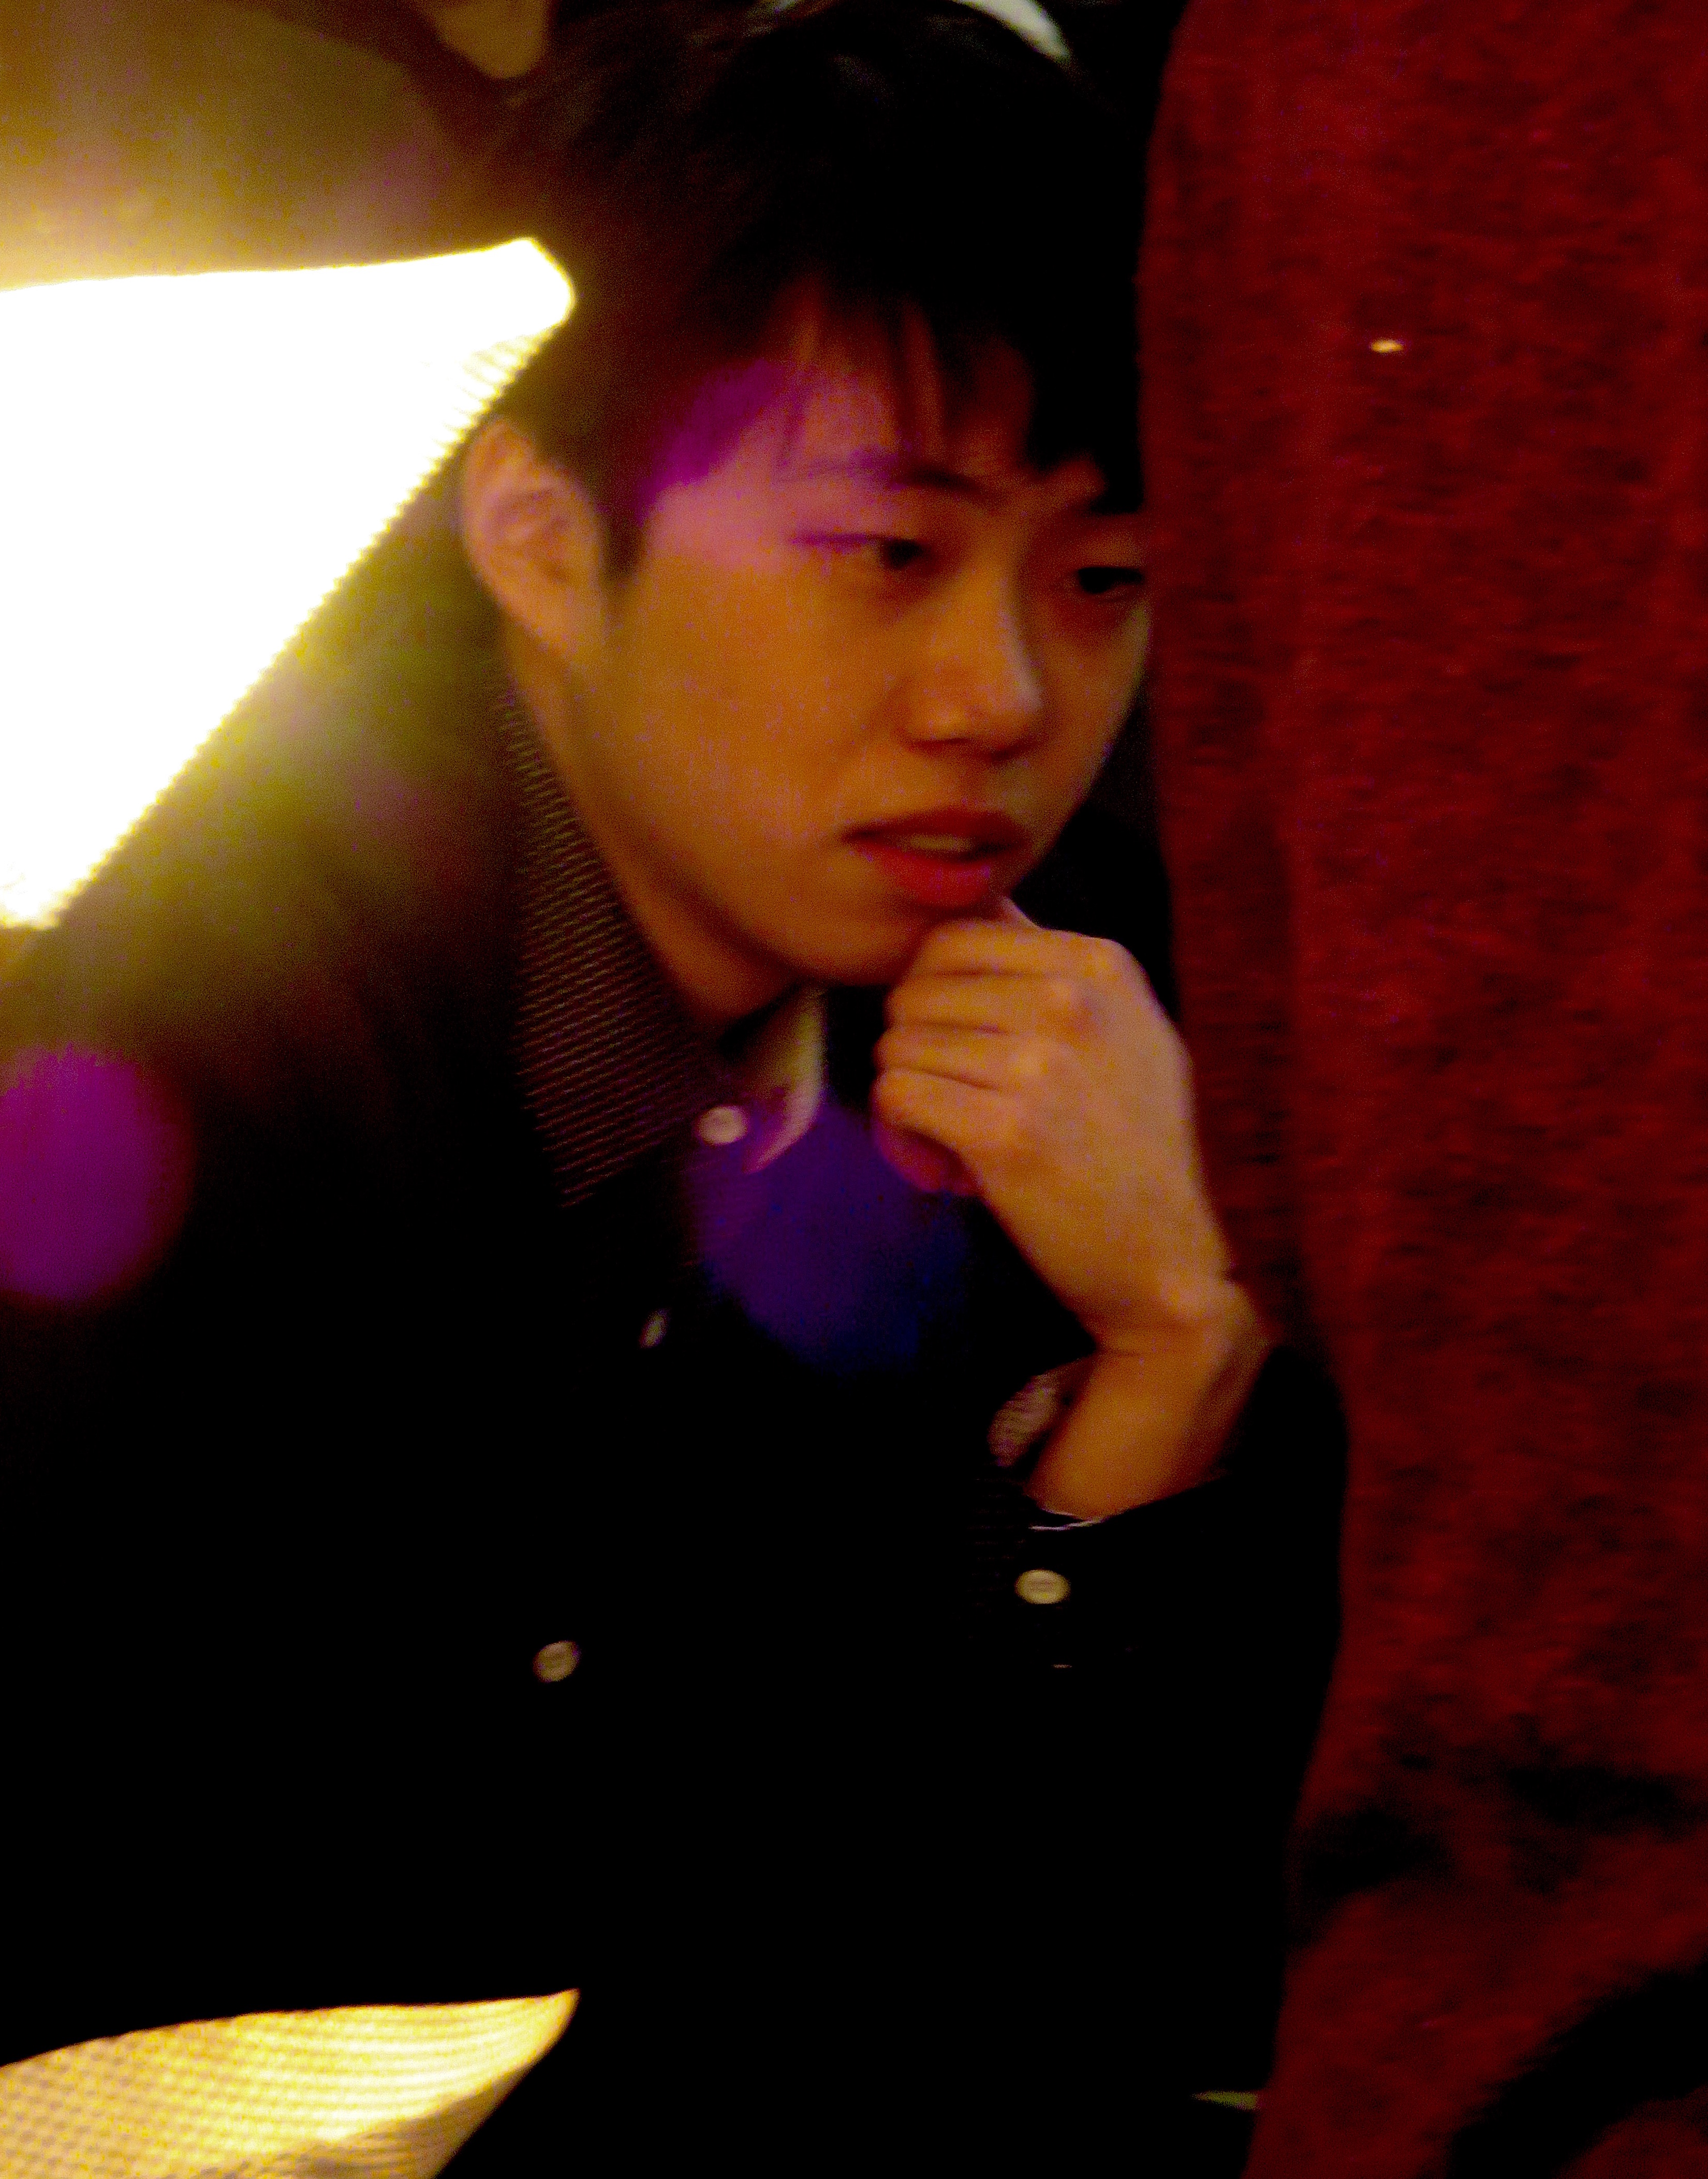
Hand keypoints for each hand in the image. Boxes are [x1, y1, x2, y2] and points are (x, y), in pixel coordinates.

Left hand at [872, 903, 1268, 1512]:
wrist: (1182, 1258)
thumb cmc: (1147, 1147)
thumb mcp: (1127, 1029)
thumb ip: (1055, 969)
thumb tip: (976, 904)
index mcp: (1099, 963)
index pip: (953, 937)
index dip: (931, 990)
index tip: (955, 1040)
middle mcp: (1070, 1000)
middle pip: (916, 989)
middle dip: (916, 1042)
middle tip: (951, 1093)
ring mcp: (1038, 1065)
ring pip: (898, 1044)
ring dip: (909, 1091)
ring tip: (953, 1131)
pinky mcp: (1004, 1134)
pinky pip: (897, 1095)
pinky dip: (903, 1131)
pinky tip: (943, 1158)